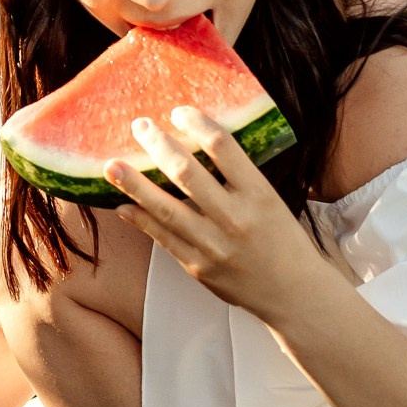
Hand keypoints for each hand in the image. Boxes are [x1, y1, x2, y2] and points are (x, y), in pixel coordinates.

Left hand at [106, 107, 316, 321]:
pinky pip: (161, 238)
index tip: (178, 112)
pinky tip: (122, 204)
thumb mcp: (270, 201)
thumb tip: (196, 145)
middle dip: (158, 145)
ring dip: (134, 183)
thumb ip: (238, 178)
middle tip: (139, 126)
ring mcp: (214, 245)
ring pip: (165, 208)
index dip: (196, 123)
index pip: (223, 147)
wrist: (295, 295)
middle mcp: (235, 218)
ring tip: (111, 165)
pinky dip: (139, 219)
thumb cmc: (283, 241)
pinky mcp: (198, 267)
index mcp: (259, 194)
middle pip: (187, 173)